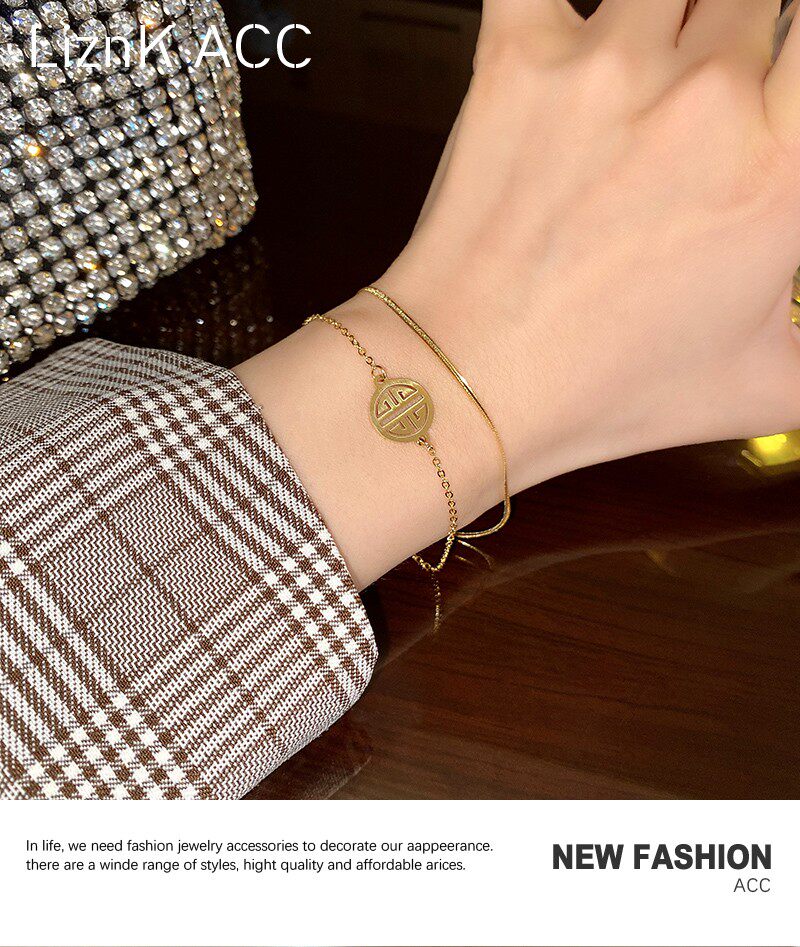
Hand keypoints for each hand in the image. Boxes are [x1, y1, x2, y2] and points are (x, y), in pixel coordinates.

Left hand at [238, 0, 799, 586]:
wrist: (473, 380)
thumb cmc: (604, 389)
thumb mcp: (761, 388)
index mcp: (780, 169)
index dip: (794, 57)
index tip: (774, 79)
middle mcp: (705, 98)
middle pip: (748, 3)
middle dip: (729, 48)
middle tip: (690, 117)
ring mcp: (607, 66)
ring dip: (658, 26)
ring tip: (628, 91)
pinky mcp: (518, 57)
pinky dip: (556, 4)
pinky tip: (564, 37)